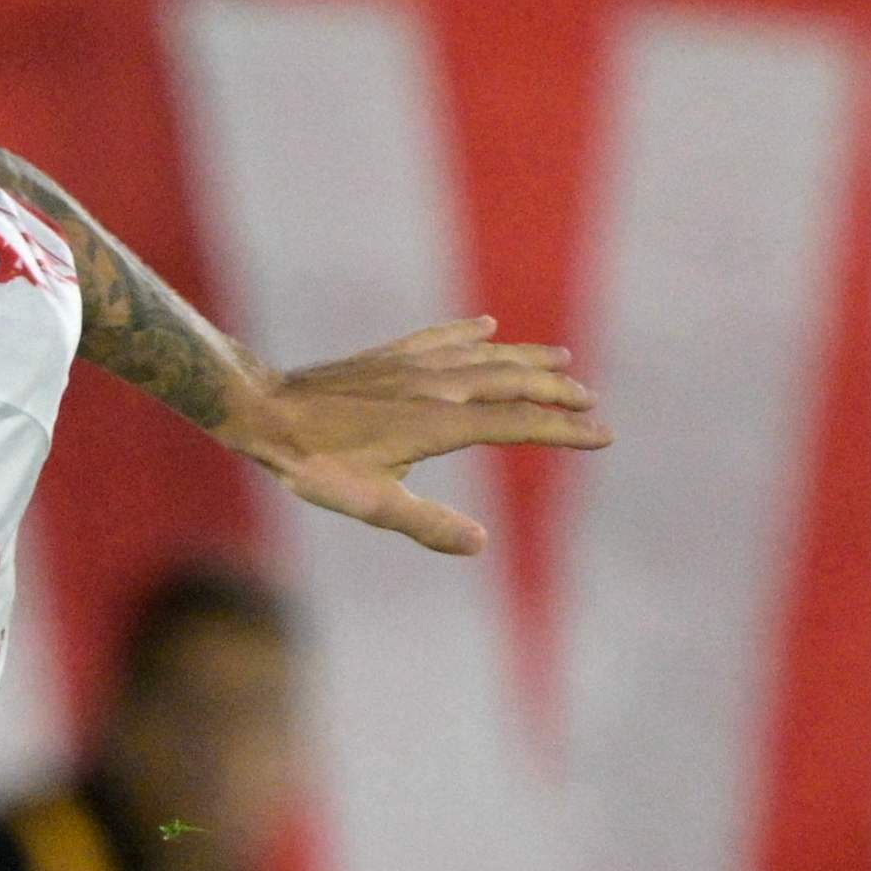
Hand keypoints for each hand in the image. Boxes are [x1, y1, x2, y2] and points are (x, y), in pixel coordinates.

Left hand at [228, 317, 607, 557]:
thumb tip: (482, 545)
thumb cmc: (315, 465)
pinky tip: (487, 326)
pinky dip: (471, 332)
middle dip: (558, 390)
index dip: (565, 432)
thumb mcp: (372, 505)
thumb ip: (428, 525)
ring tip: (562, 358)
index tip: (603, 436)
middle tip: (592, 399)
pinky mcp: (391, 354)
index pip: (520, 426)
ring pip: (487, 355)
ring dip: (528, 357)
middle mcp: (438, 385)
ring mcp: (416, 363)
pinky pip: (443, 336)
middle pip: (514, 382)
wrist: (266, 410)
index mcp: (441, 423)